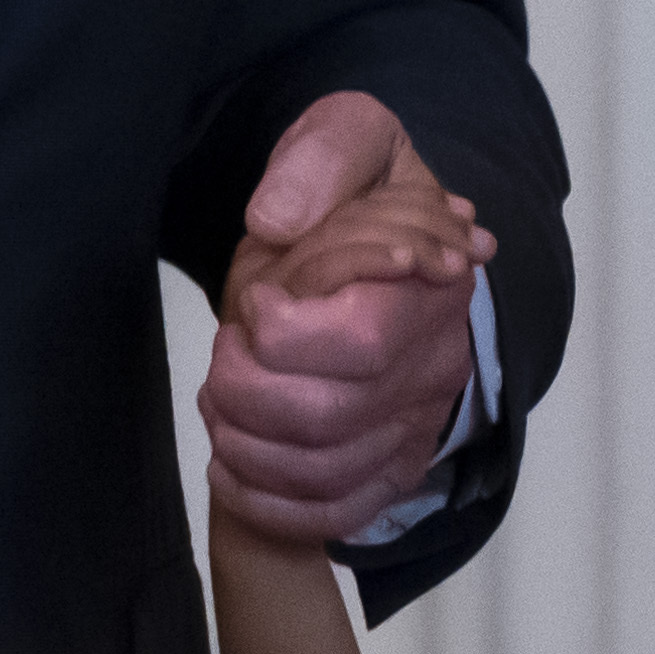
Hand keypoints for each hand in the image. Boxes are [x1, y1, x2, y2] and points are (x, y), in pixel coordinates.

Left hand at [203, 89, 492, 549]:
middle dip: (245, 388)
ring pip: (323, 473)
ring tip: (220, 399)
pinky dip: (268, 502)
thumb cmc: (353, 194)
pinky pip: (334, 514)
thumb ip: (321, 159)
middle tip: (227, 351)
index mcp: (431, 284)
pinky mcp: (389, 467)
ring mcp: (414, 423)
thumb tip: (274, 222)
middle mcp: (434, 364)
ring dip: (245, 442)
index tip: (257, 299)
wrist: (374, 243)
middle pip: (327, 417)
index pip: (359, 342)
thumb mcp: (350, 139)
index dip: (282, 331)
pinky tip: (232, 461)